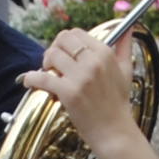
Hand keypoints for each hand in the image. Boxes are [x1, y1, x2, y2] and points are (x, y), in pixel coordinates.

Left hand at [21, 27, 143, 155]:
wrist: (114, 132)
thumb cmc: (118, 103)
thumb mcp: (126, 70)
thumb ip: (125, 46)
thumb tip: (129, 27)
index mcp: (105, 53)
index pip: (77, 33)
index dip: (65, 41)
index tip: (63, 53)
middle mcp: (93, 61)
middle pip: (62, 39)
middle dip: (53, 48)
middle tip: (53, 63)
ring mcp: (81, 77)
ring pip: (52, 55)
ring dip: (44, 64)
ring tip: (47, 74)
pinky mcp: (69, 93)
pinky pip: (42, 78)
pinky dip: (31, 78)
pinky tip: (29, 82)